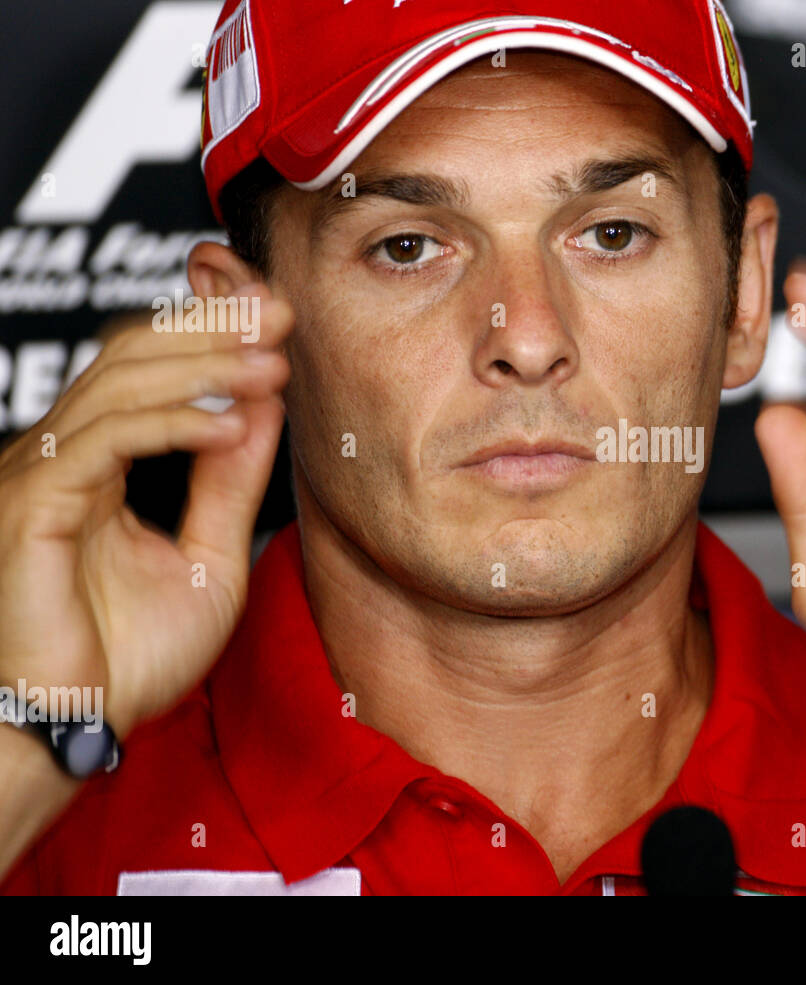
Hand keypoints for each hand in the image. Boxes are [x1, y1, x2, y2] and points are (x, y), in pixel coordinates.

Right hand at [0, 284, 291, 739]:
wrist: (77, 726)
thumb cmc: (127, 656)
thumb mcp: (208, 554)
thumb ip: (231, 483)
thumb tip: (263, 410)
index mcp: (99, 463)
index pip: (149, 368)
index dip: (206, 329)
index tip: (276, 313)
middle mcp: (63, 456)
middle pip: (131, 356)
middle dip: (210, 326)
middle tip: (281, 311)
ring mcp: (40, 474)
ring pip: (119, 385)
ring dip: (203, 366)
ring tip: (272, 362)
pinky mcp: (33, 505)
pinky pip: (105, 441)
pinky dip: (172, 424)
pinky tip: (230, 424)